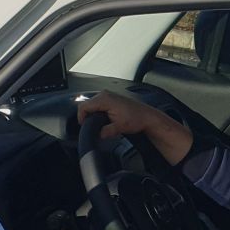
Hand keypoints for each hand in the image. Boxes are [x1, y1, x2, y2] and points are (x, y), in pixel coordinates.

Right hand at [76, 91, 192, 163]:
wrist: (148, 117)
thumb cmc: (136, 119)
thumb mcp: (119, 128)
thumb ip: (106, 131)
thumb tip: (98, 134)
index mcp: (105, 99)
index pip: (84, 107)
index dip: (81, 118)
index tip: (84, 126)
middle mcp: (105, 94)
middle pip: (87, 104)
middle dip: (87, 116)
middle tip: (91, 127)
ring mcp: (109, 95)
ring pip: (92, 104)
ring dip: (92, 114)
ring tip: (98, 124)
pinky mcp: (112, 98)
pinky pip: (98, 104)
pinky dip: (98, 111)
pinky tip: (104, 119)